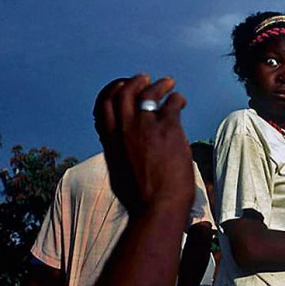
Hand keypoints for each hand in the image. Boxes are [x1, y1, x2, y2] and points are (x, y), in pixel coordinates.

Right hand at [94, 74, 193, 212]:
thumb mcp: (119, 175)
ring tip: (169, 84)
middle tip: (146, 78)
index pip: (104, 106)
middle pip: (124, 93)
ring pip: (148, 92)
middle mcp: (124, 129)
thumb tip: (119, 155)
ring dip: (159, 85)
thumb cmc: (141, 199)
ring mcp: (145, 126)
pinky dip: (177, 99)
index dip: (112, 92)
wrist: (158, 206)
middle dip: (134, 82)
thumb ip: (118, 157)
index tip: (121, 87)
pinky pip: (172, 103)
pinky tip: (180, 102)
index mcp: (110, 141)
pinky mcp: (168, 128)